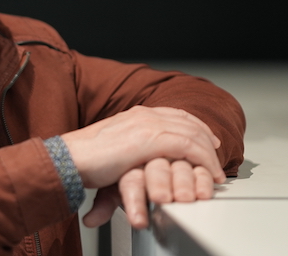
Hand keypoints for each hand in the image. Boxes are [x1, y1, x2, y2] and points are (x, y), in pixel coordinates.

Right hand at [61, 106, 224, 225]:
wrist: (70, 158)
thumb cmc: (85, 158)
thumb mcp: (114, 147)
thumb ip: (132, 148)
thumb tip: (142, 160)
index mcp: (135, 114)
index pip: (175, 114)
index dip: (195, 126)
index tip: (206, 139)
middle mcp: (144, 114)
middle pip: (188, 121)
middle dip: (207, 138)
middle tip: (217, 156)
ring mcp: (148, 125)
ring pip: (192, 133)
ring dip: (208, 154)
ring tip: (215, 172)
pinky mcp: (151, 140)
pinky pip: (188, 146)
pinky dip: (204, 160)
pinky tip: (208, 173)